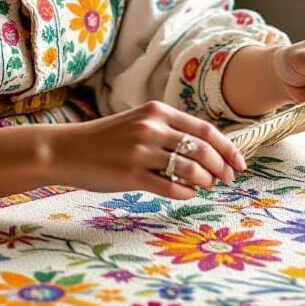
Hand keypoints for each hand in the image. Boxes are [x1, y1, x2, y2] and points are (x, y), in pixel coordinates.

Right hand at [47, 100, 247, 200]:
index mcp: (156, 111)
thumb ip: (167, 130)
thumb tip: (207, 151)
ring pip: (190, 169)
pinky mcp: (130, 175)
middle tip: (228, 179)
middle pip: (203, 150)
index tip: (239, 163)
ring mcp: (141, 152)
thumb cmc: (105, 140)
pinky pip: (171, 188)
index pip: (205, 130)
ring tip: (206, 186)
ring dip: (205, 181)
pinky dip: (185, 193)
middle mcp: (151, 128)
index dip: (227, 149)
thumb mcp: (138, 123)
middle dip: (222, 167)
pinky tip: (186, 193)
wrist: (66, 150)